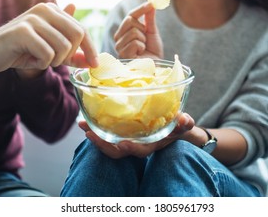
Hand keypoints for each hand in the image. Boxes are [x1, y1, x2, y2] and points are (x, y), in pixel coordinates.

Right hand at [0, 2, 97, 82]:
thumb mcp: (51, 52)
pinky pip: (48, 54)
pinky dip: (41, 64)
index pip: (82, 29)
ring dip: (54, 61)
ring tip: (38, 59)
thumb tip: (93, 60)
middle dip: (70, 55)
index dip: (91, 49)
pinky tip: (29, 60)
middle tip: (54, 61)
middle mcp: (45, 9)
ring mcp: (33, 18)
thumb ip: (72, 53)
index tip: (95, 64)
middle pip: (77, 35)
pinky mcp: (23, 31)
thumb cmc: (20, 52)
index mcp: (53, 10)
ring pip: (64, 47)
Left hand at [79, 112, 194, 158]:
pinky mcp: (124, 131)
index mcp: (151, 144)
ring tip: (82, 124)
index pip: (140, 151)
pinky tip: (87, 117)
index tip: (123, 144)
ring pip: (110, 142)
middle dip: (103, 144)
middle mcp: (138, 144)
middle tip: (89, 133)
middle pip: (118, 151)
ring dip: (96, 134)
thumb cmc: (179, 126)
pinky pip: (109, 132)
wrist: (176, 128)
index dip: (131, 149)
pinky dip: (97, 126)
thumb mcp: (184, 125)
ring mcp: (130, 139)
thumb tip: (185, 120)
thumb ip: (185, 124)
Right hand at [113, 2, 162, 58]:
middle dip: (142, 28)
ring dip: (143, 40)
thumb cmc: (152, 51)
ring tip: (142, 49)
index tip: (151, 3)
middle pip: (129, 20)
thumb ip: (149, 19)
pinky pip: (134, 43)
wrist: (155, 66)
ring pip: (133, 32)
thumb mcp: (152, 32)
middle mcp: (119, 38)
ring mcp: (119, 46)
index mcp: (124, 31)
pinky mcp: (122, 54)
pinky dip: (142, 47)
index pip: (130, 15)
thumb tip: (152, 3)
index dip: (140, 9)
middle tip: (145, 38)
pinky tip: (140, 54)